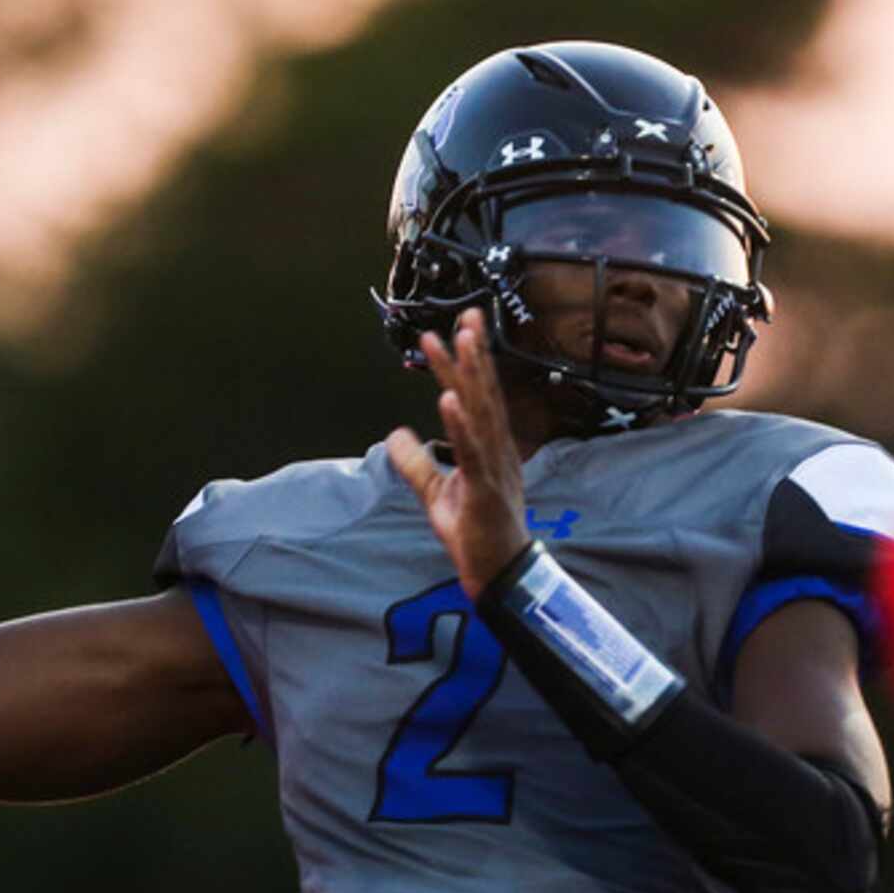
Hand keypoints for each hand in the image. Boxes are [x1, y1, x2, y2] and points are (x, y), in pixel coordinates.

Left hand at [387, 308, 531, 598]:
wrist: (499, 575)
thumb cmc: (476, 534)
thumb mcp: (436, 493)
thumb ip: (416, 462)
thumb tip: (394, 433)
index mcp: (488, 448)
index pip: (476, 397)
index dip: (468, 362)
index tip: (460, 328)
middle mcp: (496, 450)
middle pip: (482, 395)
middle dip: (474, 355)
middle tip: (467, 317)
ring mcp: (493, 469)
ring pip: (481, 414)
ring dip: (469, 377)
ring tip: (460, 342)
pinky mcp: (485, 491)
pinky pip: (472, 453)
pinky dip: (460, 425)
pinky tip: (448, 400)